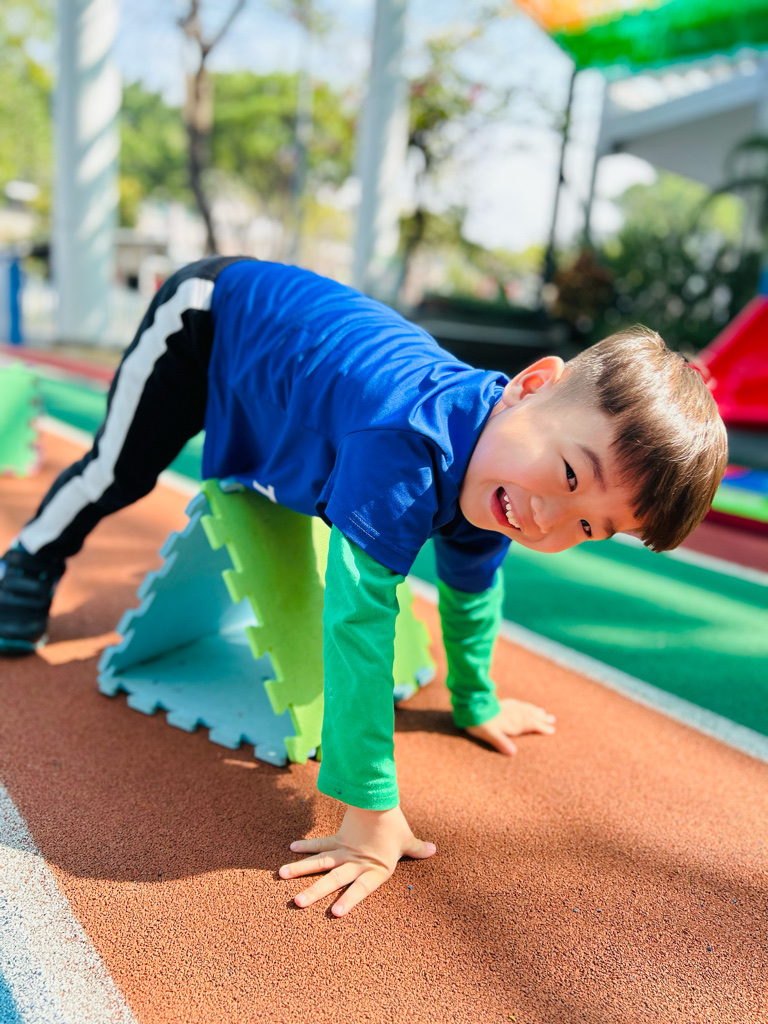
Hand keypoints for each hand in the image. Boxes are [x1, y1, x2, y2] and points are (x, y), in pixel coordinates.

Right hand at [279, 804, 435, 916]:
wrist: (379, 799)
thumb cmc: (394, 823)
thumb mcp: (406, 840)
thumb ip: (417, 849)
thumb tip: (434, 850)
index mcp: (374, 868)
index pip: (360, 889)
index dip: (348, 900)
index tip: (334, 913)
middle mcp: (355, 862)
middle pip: (332, 878)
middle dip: (314, 892)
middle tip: (297, 902)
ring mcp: (343, 851)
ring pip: (319, 862)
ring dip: (300, 869)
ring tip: (282, 876)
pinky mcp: (338, 838)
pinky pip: (319, 845)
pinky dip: (305, 847)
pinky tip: (290, 850)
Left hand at [464, 697, 554, 755]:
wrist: (471, 707)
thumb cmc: (480, 723)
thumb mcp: (490, 735)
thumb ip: (502, 743)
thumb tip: (513, 753)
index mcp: (513, 723)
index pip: (531, 724)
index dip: (541, 727)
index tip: (551, 730)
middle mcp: (514, 714)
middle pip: (531, 716)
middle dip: (542, 718)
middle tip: (553, 720)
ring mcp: (509, 708)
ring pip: (526, 709)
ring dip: (536, 711)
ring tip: (544, 712)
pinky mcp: (503, 704)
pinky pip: (518, 704)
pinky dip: (525, 706)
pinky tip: (525, 706)